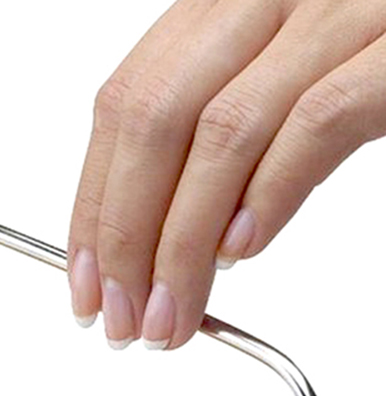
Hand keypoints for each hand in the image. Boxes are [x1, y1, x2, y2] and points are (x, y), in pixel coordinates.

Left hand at [68, 0, 385, 349]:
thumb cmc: (375, 53)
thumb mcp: (278, 78)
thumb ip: (213, 139)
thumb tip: (151, 243)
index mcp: (229, 0)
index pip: (126, 103)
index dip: (94, 203)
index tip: (85, 284)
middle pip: (156, 120)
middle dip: (125, 238)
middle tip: (119, 318)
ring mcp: (344, 5)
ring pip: (223, 130)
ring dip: (183, 244)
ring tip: (172, 315)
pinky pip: (318, 121)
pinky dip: (269, 195)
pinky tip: (240, 253)